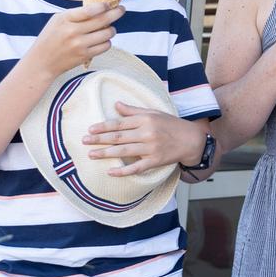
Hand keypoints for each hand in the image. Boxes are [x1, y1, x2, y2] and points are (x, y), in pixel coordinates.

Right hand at [26, 3, 123, 76]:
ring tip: (109, 28)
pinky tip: (103, 40)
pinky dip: (107, 42)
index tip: (108, 4)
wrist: (42, 62)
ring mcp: (79, 45)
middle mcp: (73, 32)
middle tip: (121, 9)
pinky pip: (105, 46)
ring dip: (112, 29)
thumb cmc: (51, 37)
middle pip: (103, 20)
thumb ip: (76, 14)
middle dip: (116, 13)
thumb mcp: (58, 20)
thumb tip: (100, 7)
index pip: (89, 10)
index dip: (103, 6)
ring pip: (108, 33)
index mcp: (65, 19)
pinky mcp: (85, 56)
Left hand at [84, 103, 207, 175]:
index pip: (120, 123)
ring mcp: (151, 148)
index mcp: (146, 120)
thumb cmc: (172, 125)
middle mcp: (147, 133)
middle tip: (84, 141)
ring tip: (91, 154)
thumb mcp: (154, 113)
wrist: (192, 140)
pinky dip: (123, 171)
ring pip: (124, 151)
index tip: (90, 129)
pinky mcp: (155, 161)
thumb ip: (134, 111)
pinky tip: (110, 172)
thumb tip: (116, 104)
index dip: (103, 126)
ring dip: (106, 153)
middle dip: (100, 139)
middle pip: (119, 137)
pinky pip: (136, 167)